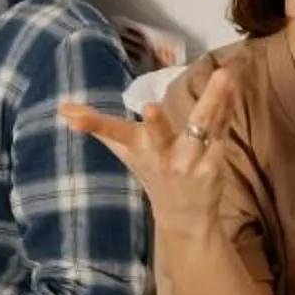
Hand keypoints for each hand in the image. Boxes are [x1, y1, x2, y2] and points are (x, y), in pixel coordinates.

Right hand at [57, 68, 240, 237]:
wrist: (184, 218)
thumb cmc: (152, 173)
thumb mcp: (125, 152)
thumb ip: (97, 126)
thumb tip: (62, 109)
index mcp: (139, 149)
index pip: (112, 133)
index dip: (92, 124)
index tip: (71, 117)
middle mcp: (162, 155)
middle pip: (157, 135)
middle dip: (153, 125)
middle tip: (149, 108)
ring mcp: (189, 161)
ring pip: (200, 126)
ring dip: (212, 101)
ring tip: (222, 76)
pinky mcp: (215, 163)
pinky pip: (221, 129)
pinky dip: (227, 106)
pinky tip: (233, 86)